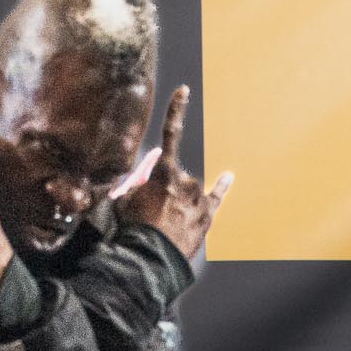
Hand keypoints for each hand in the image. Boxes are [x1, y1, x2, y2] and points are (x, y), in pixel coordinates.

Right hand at [116, 85, 232, 260]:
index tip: (184, 90)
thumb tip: (139, 180)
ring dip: (176, 200)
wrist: (149, 260)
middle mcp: (187, 180)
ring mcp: (199, 198)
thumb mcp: (122, 203)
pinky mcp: (207, 215)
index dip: (176, 110)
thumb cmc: (133, 230)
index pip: (171, 134)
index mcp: (165, 173)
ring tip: (162, 224)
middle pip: (173, 176)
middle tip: (147, 214)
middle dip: (162, 189)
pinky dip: (221, 187)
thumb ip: (133, 185)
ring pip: (188, 190)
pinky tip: (228, 177)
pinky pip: (217, 197)